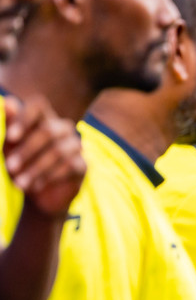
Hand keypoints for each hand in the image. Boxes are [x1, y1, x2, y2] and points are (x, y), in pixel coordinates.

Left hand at [4, 95, 84, 215]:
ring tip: (19, 183)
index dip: (25, 119)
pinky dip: (49, 176)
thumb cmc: (19, 165)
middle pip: (48, 131)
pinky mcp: (83, 165)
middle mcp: (62, 128)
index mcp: (42, 118)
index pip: (39, 106)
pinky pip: (70, 166)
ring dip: (35, 168)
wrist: (37, 196)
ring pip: (58, 151)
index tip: (10, 137)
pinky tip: (36, 186)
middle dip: (26, 150)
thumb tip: (8, 104)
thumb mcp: (8, 147)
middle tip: (9, 167)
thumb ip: (7, 125)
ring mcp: (75, 146)